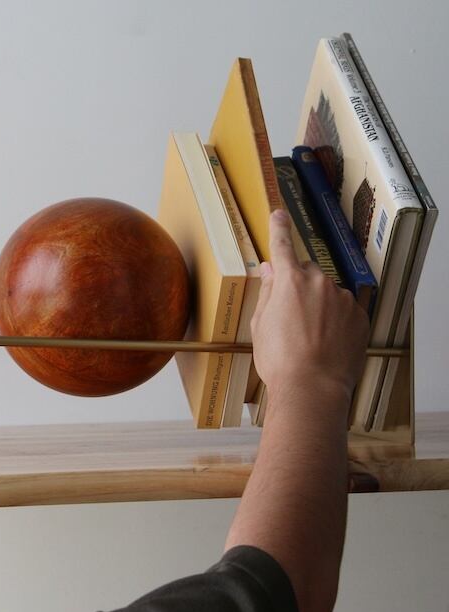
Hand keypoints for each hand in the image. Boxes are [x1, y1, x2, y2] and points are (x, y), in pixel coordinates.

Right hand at [250, 209, 369, 403]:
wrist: (312, 388)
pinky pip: (344, 308)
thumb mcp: (261, 325)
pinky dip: (335, 318)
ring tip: (308, 335)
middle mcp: (319, 283)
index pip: (282, 246)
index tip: (279, 214)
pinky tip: (325, 341)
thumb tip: (270, 270)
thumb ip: (268, 292)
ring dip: (317, 303)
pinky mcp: (359, 316)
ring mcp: (342, 299)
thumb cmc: (279, 359)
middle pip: (305, 273)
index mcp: (289, 282)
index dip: (279, 229)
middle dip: (297, 285)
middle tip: (288, 315)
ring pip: (326, 291)